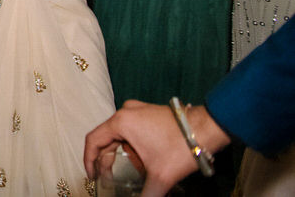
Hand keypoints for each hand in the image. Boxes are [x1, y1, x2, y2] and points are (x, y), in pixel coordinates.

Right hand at [83, 100, 229, 196]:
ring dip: (123, 154)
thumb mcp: (161, 176)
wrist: (209, 128)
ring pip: (121, 135)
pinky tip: (144, 160)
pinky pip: (132, 130)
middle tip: (111, 178)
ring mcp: (138, 110)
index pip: (94, 140)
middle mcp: (125, 112)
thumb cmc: (181, 146)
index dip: (89, 160)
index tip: (92, 176)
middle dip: (108, 161)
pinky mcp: (149, 113)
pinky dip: (133, 146)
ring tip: (132, 171)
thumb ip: (147, 195)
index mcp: (121, 122)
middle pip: (107, 139)